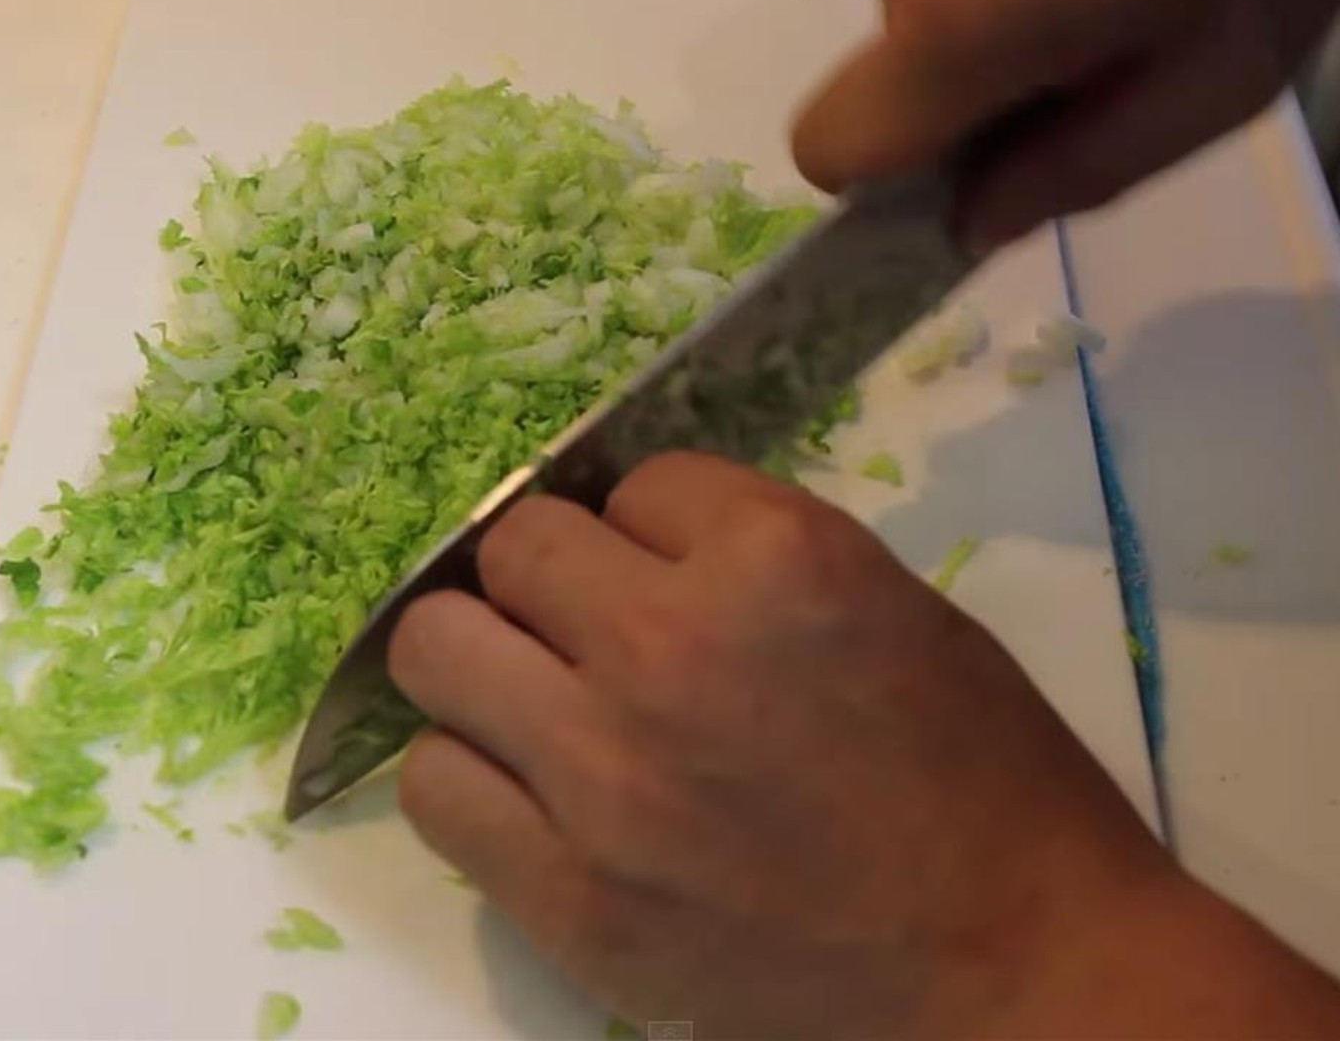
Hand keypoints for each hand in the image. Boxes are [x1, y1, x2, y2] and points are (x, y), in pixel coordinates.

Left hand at [388, 452, 1339, 1037]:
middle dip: (553, 569)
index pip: (638, 482)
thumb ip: (746, 549)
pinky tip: (536, 785)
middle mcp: (667, 652)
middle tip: (591, 617)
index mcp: (772, 562)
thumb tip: (628, 532)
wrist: (1012, 964)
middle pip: (512, 546)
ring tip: (544, 697)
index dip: (660, 524)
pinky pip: (435, 788)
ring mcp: (602, 783)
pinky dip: (475, 770)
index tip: (686, 570)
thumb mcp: (886, 602)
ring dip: (488, 660)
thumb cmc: (979, 770)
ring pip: (435, 653)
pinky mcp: (569, 900)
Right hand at [792, 0, 1339, 250]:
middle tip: (1090, 45)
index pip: (832, 144)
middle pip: (892, 63)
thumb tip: (974, 224)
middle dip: (971, 79)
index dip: (881, 182)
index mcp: (961, 23)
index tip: (959, 172)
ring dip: (996, 1)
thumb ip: (1081, 172)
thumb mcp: (1217, 79)